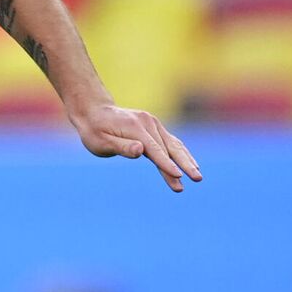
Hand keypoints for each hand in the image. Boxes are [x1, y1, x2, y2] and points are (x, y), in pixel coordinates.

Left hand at [70, 102, 201, 192]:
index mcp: (135, 127)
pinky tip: (190, 164)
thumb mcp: (101, 142)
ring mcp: (152, 123)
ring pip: (173, 145)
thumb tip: (141, 150)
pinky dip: (181, 153)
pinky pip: (170, 142)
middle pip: (169, 147)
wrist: (94, 112)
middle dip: (185, 164)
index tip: (179, 176)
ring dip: (186, 161)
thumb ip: (122, 147)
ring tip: (197, 176)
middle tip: (197, 179)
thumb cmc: (94, 131)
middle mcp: (148, 123)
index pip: (155, 150)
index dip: (166, 164)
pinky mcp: (154, 126)